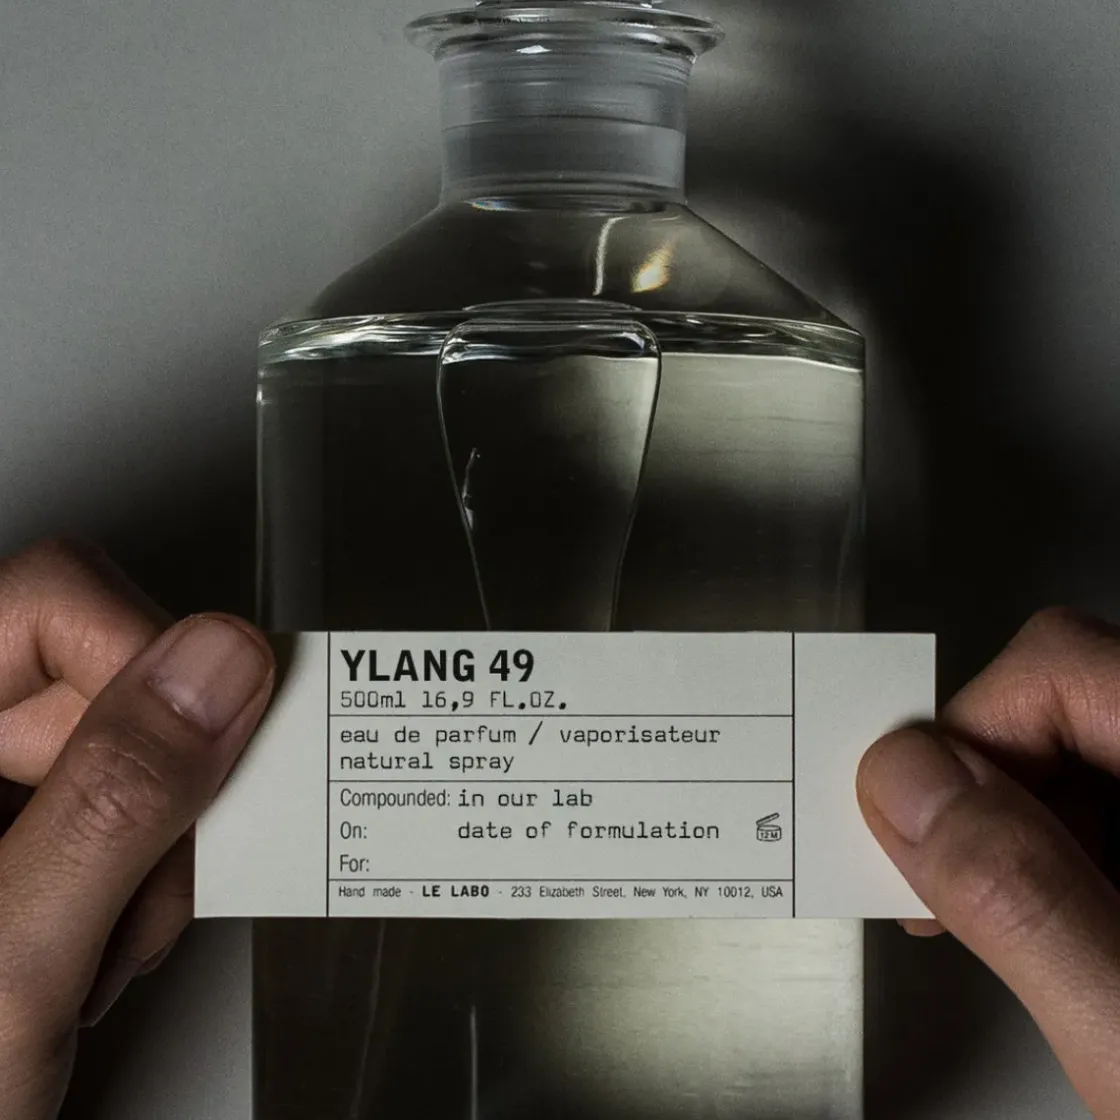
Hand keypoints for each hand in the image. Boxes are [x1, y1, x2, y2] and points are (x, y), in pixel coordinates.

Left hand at [0, 539, 274, 1118]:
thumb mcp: (13, 956)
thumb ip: (115, 802)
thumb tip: (218, 664)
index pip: (52, 602)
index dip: (145, 668)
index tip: (193, 764)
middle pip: (108, 675)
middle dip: (160, 789)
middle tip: (139, 883)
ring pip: (140, 741)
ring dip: (159, 848)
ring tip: (104, 940)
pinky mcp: (27, 824)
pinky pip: (132, 796)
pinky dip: (148, 871)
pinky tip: (104, 935)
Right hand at [858, 608, 1119, 1117]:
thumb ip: (1022, 899)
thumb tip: (910, 785)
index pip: (1063, 669)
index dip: (971, 735)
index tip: (922, 828)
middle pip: (1067, 700)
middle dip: (984, 790)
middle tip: (954, 888)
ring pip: (1078, 755)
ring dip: (1016, 832)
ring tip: (1019, 935)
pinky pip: (1100, 810)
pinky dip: (1053, 859)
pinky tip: (1058, 932)